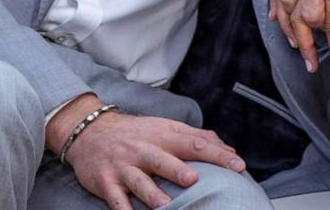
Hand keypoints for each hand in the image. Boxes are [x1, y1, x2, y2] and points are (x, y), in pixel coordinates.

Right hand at [49, 96, 246, 209]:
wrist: (90, 131)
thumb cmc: (138, 133)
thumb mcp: (166, 128)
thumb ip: (197, 138)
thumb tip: (229, 149)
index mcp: (164, 136)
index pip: (194, 143)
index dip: (217, 154)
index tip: (238, 165)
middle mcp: (144, 150)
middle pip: (163, 160)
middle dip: (177, 170)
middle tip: (194, 179)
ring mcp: (124, 167)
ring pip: (138, 181)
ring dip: (151, 193)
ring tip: (165, 205)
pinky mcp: (106, 182)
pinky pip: (115, 199)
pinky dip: (122, 209)